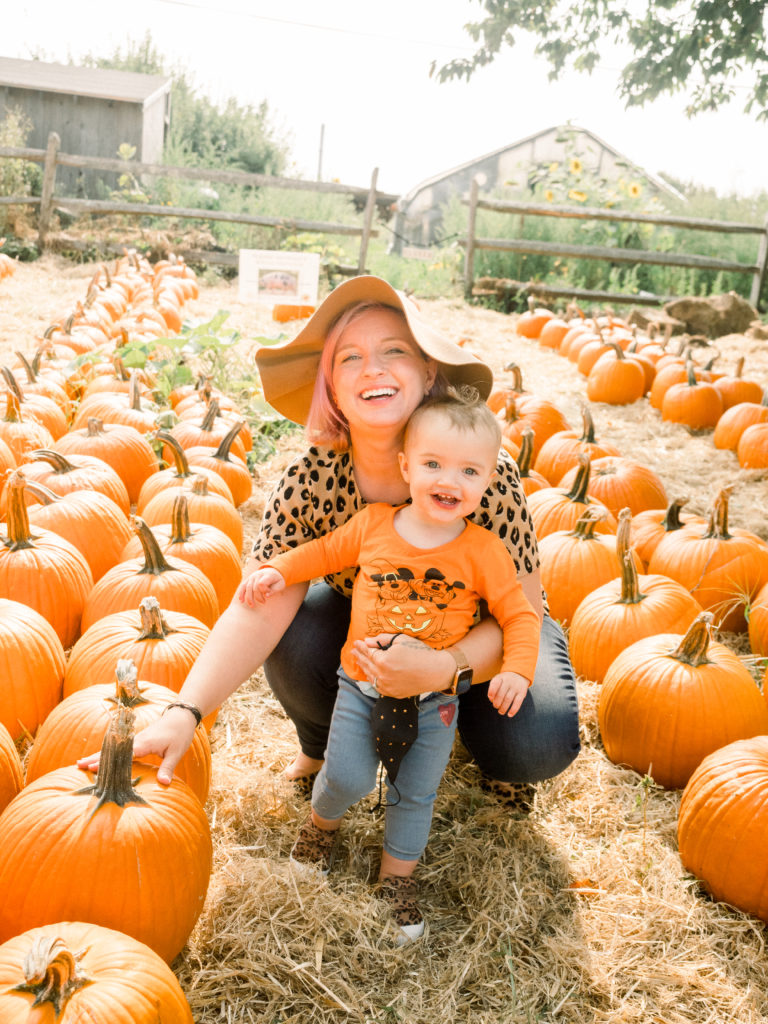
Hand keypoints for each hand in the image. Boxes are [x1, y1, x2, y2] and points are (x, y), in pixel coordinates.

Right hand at [76, 705, 197, 785]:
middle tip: (77, 765)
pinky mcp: (137, 740)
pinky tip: (99, 759)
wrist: (181, 716)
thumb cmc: (180, 734)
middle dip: (94, 757)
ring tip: (80, 763)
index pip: (122, 754)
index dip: (107, 761)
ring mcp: (136, 739)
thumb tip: (163, 784)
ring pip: (113, 748)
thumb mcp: (176, 753)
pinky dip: (107, 753)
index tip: (92, 767)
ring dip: (97, 755)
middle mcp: (136, 740)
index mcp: (144, 744)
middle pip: (112, 750)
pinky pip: (119, 748)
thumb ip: (168, 768)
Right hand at [237, 567, 285, 606]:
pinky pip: (243, 586)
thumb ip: (274, 590)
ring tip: (252, 606)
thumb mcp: (280, 584)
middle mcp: (258, 575)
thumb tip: (267, 596)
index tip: (268, 593)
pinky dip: (241, 593)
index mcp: (267, 575)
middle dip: (258, 597)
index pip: (261, 583)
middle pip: (254, 587)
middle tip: (264, 602)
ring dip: (249, 598)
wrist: (272, 571)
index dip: (264, 590)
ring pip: (247, 587)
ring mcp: (252, 576)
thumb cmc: (277, 580)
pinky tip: (241, 601)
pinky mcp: (248, 579)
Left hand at [352, 633, 453, 697]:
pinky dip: (372, 678)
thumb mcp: (401, 640)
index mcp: (383, 661)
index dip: (362, 646)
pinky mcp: (392, 693)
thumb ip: (382, 640)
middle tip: (353, 651)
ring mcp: (387, 686)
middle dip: (359, 656)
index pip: (368, 652)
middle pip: (367, 664)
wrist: (435, 671)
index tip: (357, 642)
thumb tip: (367, 641)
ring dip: (364, 667)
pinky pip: (377, 685)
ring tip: (359, 660)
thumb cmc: (420, 652)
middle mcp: (382, 675)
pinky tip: (370, 673)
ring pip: (370, 676)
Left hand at [487, 671, 528, 716]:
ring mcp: (516, 687)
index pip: (495, 684)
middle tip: (496, 706)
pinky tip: (509, 715)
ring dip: (503, 708)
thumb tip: (492, 700)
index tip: (490, 698)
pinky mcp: (522, 692)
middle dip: (497, 703)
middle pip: (501, 694)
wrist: (519, 673)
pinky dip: (513, 710)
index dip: (491, 692)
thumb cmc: (504, 680)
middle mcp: (508, 681)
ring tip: (501, 712)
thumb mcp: (498, 679)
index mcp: (501, 677)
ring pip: (508, 699)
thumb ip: (493, 688)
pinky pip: (518, 702)